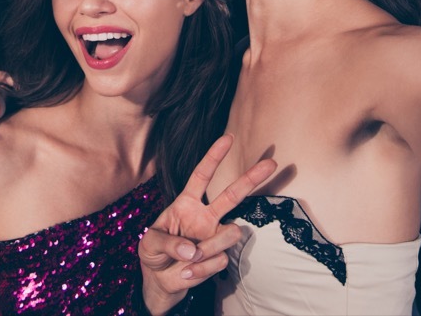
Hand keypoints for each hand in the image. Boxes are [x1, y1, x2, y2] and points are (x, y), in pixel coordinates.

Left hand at [138, 135, 276, 314]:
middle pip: (232, 194)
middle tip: (271, 162)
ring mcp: (214, 237)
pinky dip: (199, 270)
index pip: (201, 176)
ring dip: (208, 248)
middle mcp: (205, 216)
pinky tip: (187, 272)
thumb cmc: (154, 253)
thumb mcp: (149, 242)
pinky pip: (218, 261)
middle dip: (251, 178)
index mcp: (186, 203)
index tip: (227, 138)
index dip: (213, 157)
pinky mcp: (219, 258)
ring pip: (230, 233)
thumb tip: (192, 249)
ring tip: (187, 260)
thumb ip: (167, 242)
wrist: (160, 281)